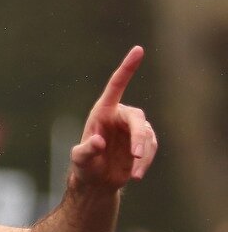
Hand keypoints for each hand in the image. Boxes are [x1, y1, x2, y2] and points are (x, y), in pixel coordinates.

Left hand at [71, 46, 157, 188]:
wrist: (96, 182)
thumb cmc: (84, 166)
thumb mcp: (80, 160)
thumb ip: (86, 151)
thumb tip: (97, 142)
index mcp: (103, 112)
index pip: (116, 86)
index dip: (127, 68)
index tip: (138, 50)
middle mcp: (120, 116)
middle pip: (137, 120)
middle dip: (138, 138)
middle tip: (135, 156)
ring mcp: (133, 128)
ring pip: (146, 136)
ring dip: (142, 155)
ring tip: (133, 174)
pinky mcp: (144, 141)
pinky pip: (150, 148)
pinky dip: (145, 162)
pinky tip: (136, 175)